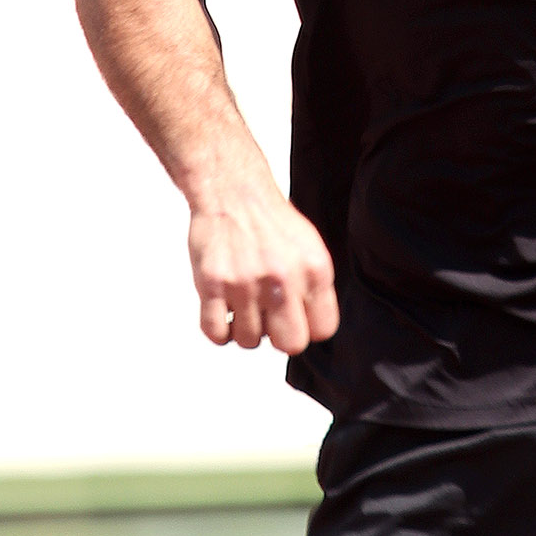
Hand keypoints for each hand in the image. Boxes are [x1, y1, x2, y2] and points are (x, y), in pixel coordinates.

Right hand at [188, 159, 338, 353]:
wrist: (232, 190)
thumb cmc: (269, 221)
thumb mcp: (309, 248)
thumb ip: (314, 288)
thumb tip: (312, 328)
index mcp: (314, 269)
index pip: (322, 330)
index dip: (307, 328)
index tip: (295, 318)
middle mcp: (283, 278)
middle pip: (290, 344)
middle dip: (278, 337)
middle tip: (268, 318)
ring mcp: (246, 282)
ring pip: (249, 341)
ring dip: (244, 329)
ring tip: (243, 306)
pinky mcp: (213, 283)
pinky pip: (215, 333)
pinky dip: (218, 330)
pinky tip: (223, 312)